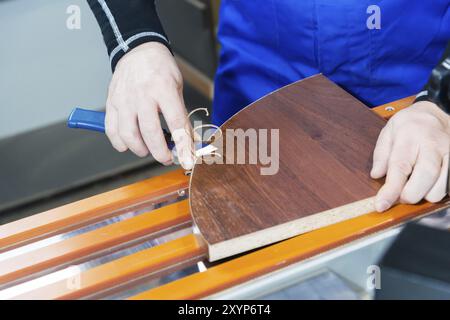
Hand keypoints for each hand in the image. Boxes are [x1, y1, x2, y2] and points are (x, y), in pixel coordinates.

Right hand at [105, 42, 193, 168]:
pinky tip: (128, 145)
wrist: (138, 50)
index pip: (176, 123)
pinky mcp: (112, 102)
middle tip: (167, 158)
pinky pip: (111, 129)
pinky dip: (119, 143)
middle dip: (160, 152)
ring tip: (147, 150)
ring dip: (139, 149)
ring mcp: (125, 100)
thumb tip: (188, 140)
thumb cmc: (161, 69)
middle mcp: (143, 95)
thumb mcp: (177, 88)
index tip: (187, 160)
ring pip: (128, 134)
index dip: (183, 145)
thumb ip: (180, 114)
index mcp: (164, 89)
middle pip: (150, 133)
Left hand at [371, 101, 449, 211]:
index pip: (399, 166)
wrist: (436, 113)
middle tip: (402, 197)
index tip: (381, 205)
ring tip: (416, 188)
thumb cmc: (408, 125)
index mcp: (409, 136)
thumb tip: (376, 175)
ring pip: (442, 184)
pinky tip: (429, 185)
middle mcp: (432, 144)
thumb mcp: (388, 133)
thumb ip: (381, 155)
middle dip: (411, 194)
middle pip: (426, 176)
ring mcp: (449, 151)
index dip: (390, 190)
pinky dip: (440, 190)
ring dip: (427, 194)